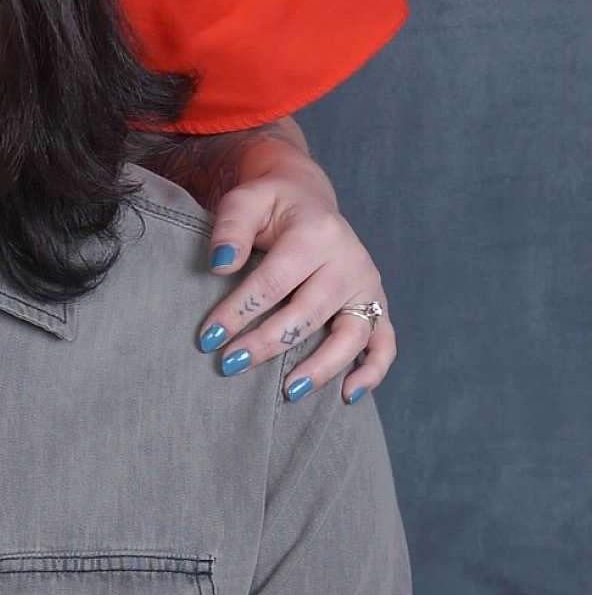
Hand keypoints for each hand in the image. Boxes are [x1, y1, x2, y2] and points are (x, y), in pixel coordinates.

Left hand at [193, 168, 393, 403]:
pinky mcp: (378, 304)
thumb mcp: (247, 200)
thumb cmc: (271, 205)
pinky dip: (373, 371)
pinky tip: (347, 395)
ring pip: (351, 335)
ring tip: (288, 391)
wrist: (308, 199)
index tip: (208, 338)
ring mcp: (368, 285)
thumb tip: (220, 265)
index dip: (239, 312)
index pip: (273, 281)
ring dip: (321, 367)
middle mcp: (348, 260)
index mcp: (316, 232)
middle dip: (268, 343)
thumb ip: (232, 228)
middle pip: (308, 312)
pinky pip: (384, 342)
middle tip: (230, 365)